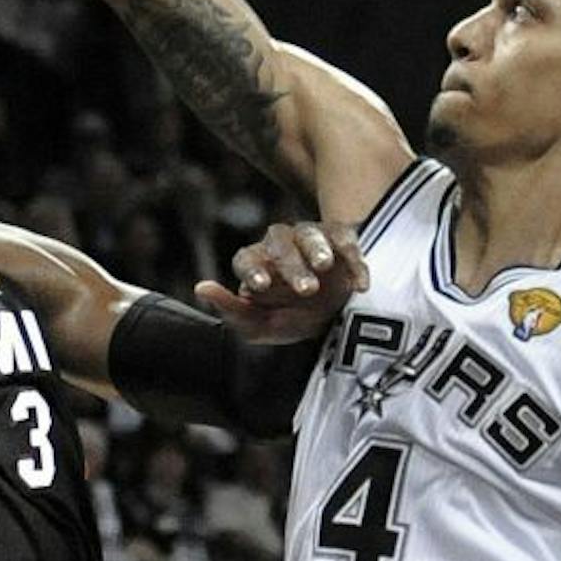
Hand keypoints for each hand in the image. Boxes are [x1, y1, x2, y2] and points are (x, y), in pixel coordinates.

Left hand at [196, 221, 367, 343]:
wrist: (331, 319)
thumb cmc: (288, 319)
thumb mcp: (259, 326)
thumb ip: (231, 310)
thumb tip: (201, 286)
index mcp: (256, 262)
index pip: (246, 258)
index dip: (253, 270)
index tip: (261, 287)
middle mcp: (280, 244)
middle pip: (280, 243)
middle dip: (292, 266)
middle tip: (306, 290)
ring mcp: (311, 237)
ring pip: (310, 234)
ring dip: (317, 249)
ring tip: (325, 268)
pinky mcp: (340, 238)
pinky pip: (345, 240)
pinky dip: (353, 259)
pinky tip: (359, 284)